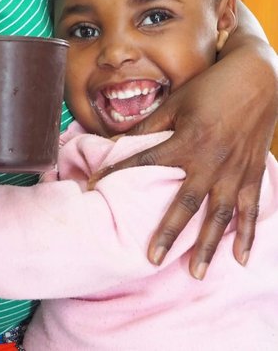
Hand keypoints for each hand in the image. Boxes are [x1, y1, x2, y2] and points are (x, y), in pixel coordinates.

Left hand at [112, 45, 276, 279]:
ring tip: (195, 273)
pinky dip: (247, 235)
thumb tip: (119, 140)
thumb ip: (150, 125)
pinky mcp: (252, 173)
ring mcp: (234, 171)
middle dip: (166, 233)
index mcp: (186, 141)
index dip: (116, 172)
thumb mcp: (176, 101)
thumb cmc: (210, 87)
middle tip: (151, 259)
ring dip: (207, 246)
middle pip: (184, 205)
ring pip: (219, 216)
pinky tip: (239, 258)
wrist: (257, 78)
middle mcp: (210, 162)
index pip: (144, 163)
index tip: (93, 185)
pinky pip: (251, 209)